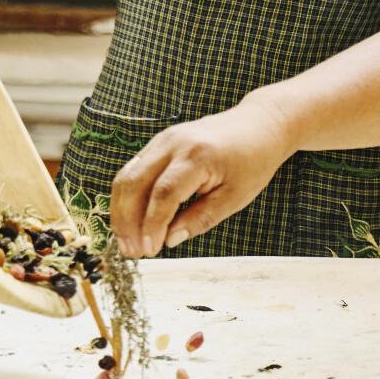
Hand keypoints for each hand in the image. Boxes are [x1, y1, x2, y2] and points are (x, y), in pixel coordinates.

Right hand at [110, 96, 294, 257]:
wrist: (258, 126)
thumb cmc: (252, 161)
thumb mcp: (235, 197)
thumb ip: (201, 219)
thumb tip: (169, 240)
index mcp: (197, 156)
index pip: (163, 194)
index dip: (152, 225)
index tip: (150, 251)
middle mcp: (173, 143)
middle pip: (135, 183)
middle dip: (127, 221)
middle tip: (131, 252)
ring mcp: (162, 140)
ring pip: (127, 176)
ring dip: (121, 211)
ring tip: (126, 242)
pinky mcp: (158, 143)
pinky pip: (133, 170)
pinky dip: (128, 197)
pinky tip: (131, 220)